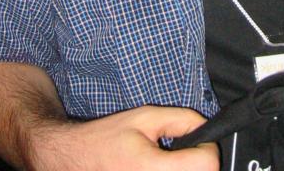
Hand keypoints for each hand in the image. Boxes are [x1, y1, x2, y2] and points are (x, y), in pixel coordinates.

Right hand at [33, 105, 219, 170]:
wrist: (75, 159)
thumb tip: (206, 130)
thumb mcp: (146, 117)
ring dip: (184, 170)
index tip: (197, 141)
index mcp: (152, 169)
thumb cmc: (108, 137)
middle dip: (195, 161)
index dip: (207, 148)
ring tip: (163, 162)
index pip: (207, 166)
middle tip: (178, 151)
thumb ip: (182, 120)